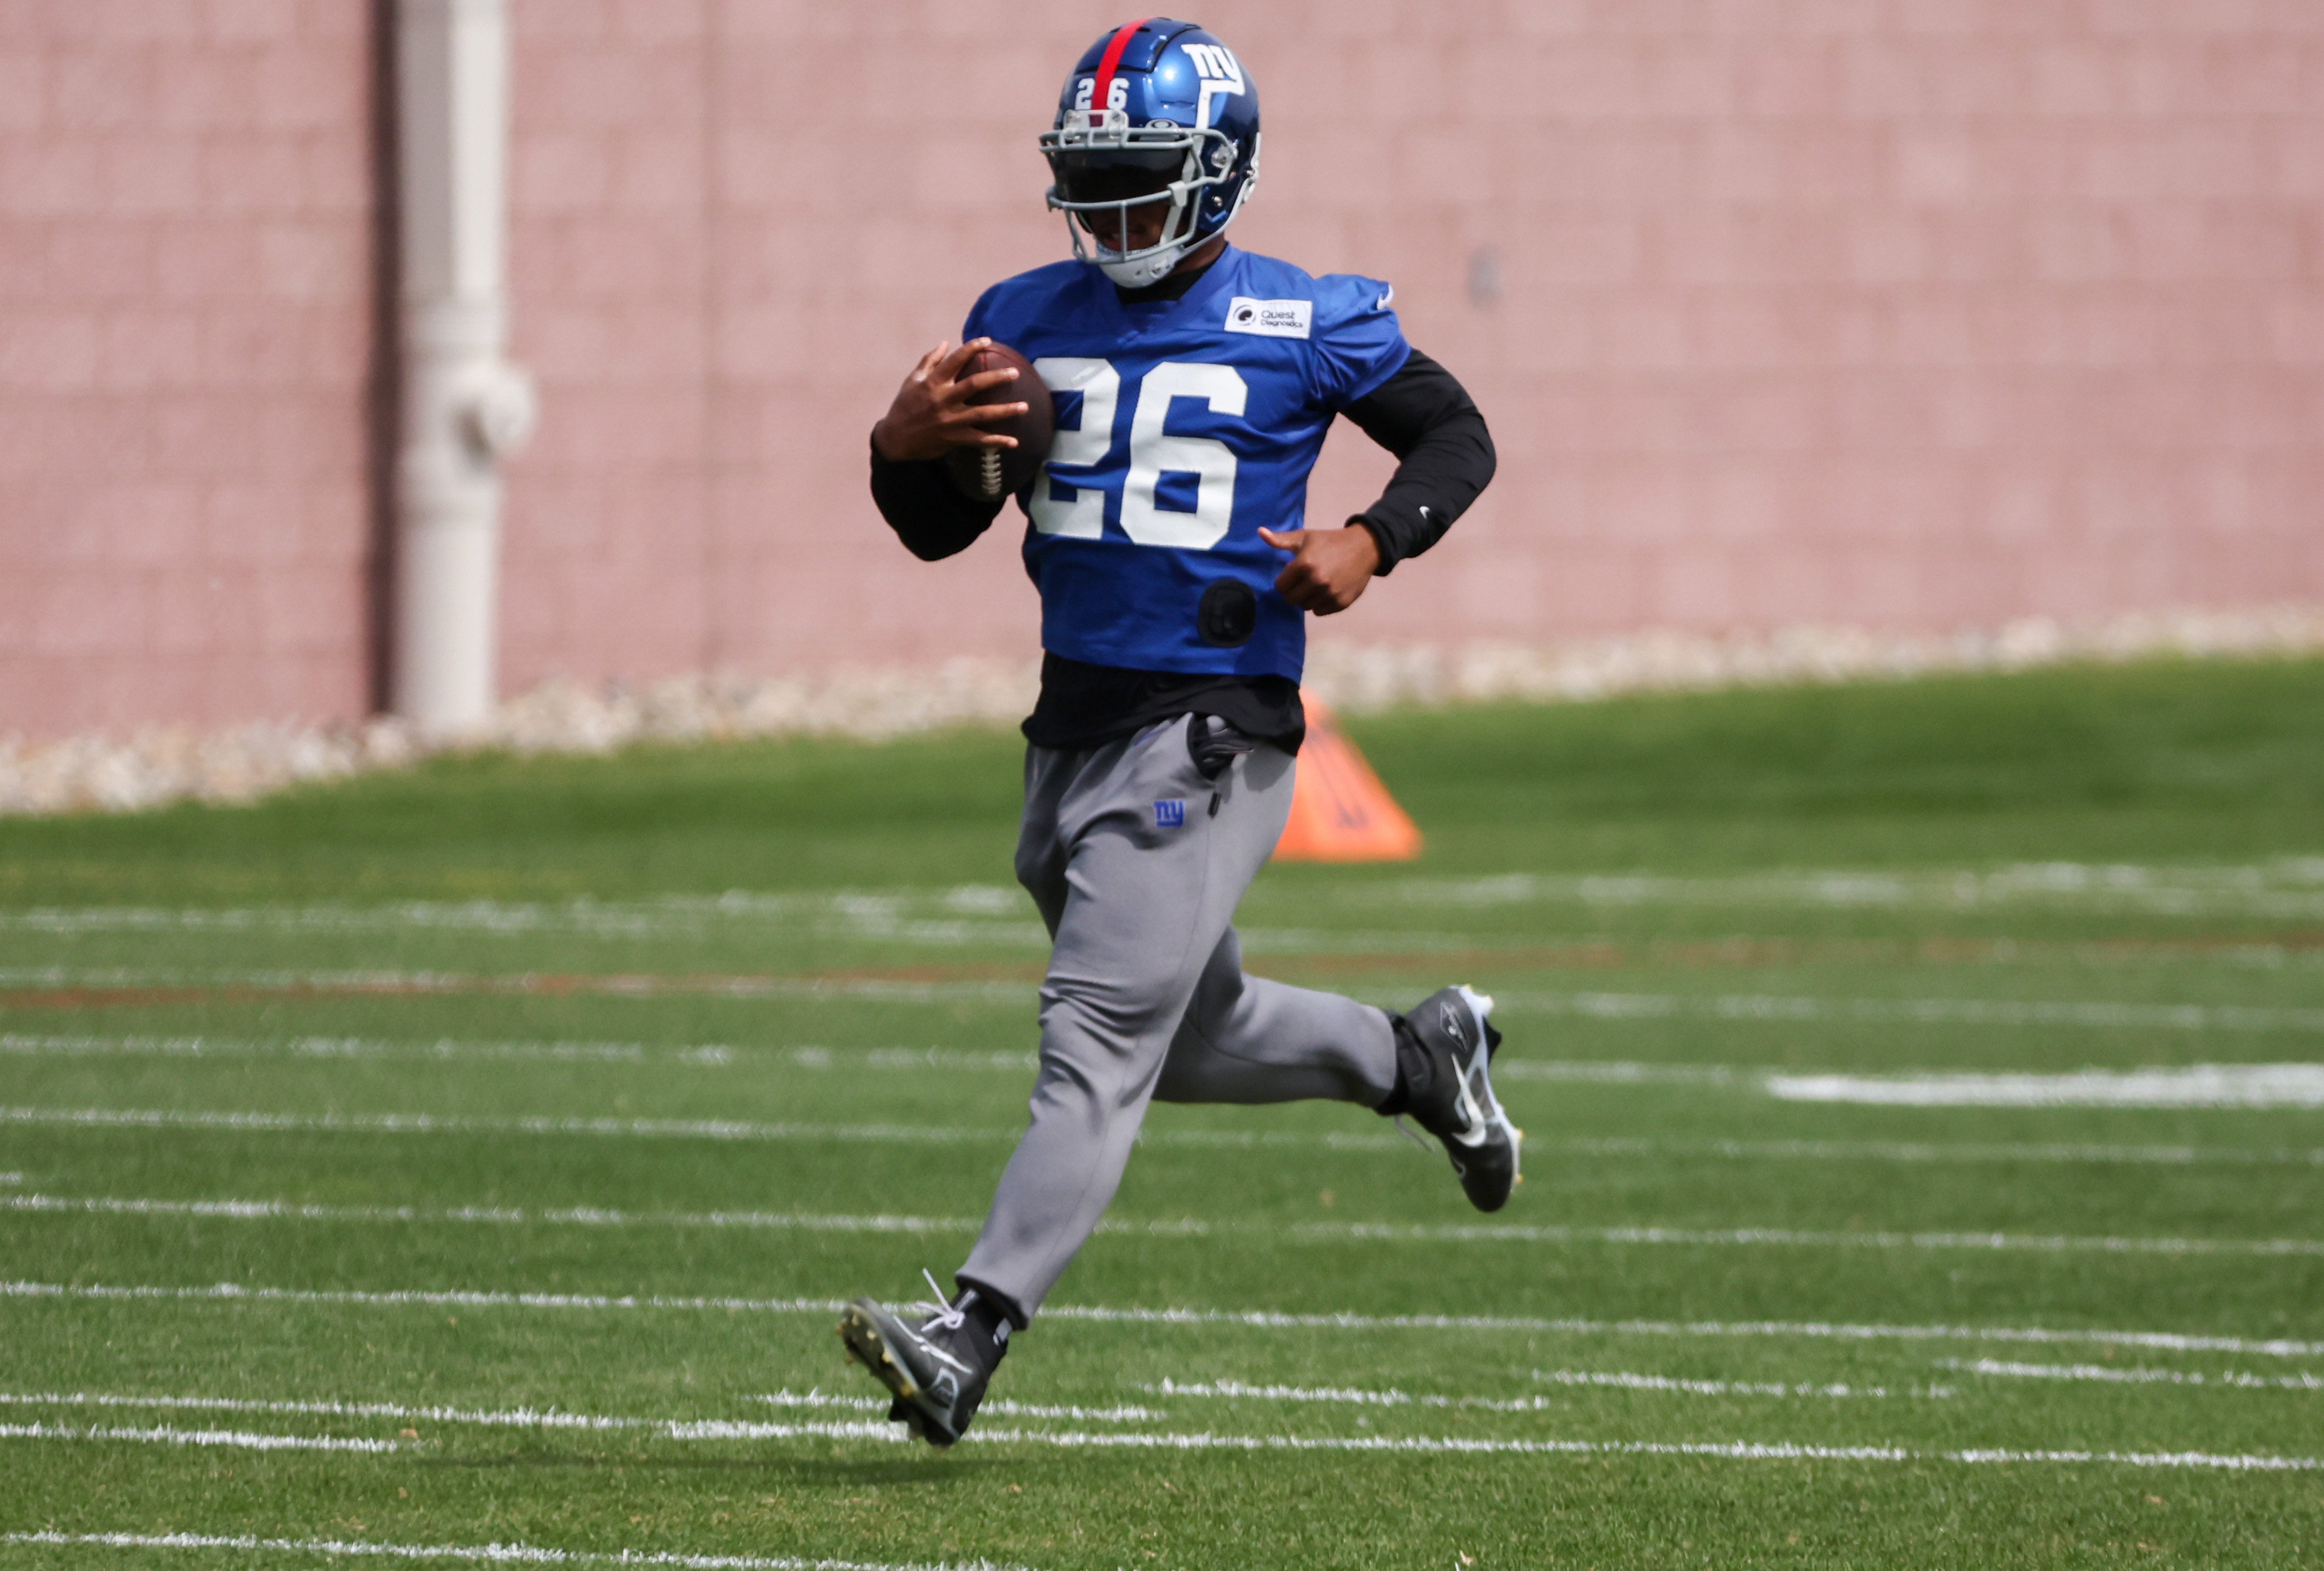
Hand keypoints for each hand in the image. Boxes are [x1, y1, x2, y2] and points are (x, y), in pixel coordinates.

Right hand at [870, 339, 1029, 461]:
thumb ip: (929, 361)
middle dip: (997, 378)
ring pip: (982, 414)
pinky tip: (1013, 441)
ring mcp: (949, 421)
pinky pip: (978, 440)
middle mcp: (942, 400)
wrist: (894, 439)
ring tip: (1025, 406)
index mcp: (932, 383)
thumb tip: (945, 343)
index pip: (954, 361)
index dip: (971, 348)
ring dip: (1005, 411)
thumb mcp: (912, 381)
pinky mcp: (953, 439)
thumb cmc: (904, 406)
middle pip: (974, 385)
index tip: (987, 341)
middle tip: (1015, 373)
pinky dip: (996, 442)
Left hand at [1258, 523, 1380, 614]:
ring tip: (1316, 585)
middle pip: (1290, 600)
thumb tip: (1260, 532)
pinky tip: (1327, 591)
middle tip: (1304, 581)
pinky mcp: (1340, 603)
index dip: (1284, 581)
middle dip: (1294, 591)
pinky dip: (1320, 604)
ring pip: (1305, 606)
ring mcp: (1329, 594)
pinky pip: (1319, 611)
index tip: (1292, 575)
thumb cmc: (1330, 541)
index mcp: (1304, 564)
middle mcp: (1316, 581)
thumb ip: (1281, 540)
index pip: (1280, 587)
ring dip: (1307, 598)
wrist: (1364, 548)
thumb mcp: (1305, 537)